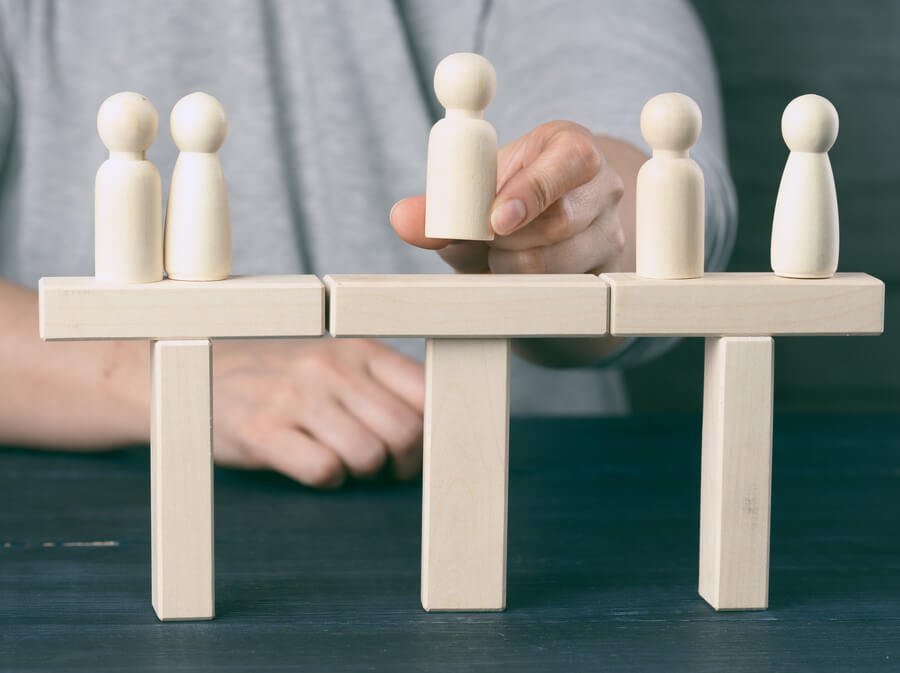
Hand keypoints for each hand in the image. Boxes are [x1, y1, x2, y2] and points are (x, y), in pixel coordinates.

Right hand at [211, 339, 423, 487]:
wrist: (201, 370)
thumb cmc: (284, 374)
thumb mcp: (337, 362)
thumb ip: (383, 385)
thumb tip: (437, 426)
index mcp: (358, 349)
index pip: (425, 393)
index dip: (431, 431)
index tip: (418, 448)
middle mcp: (331, 367)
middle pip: (405, 433)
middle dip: (402, 463)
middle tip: (383, 468)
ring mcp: (296, 397)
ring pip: (369, 456)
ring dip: (363, 474)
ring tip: (345, 464)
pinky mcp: (262, 430)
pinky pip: (324, 471)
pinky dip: (327, 480)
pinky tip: (312, 466)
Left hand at [391, 121, 628, 274]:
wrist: (549, 221)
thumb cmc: (510, 195)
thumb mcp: (479, 189)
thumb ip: (441, 204)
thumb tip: (402, 219)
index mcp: (573, 148)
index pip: (569, 163)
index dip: (531, 192)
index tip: (496, 220)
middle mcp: (604, 188)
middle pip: (561, 223)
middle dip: (508, 239)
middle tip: (483, 238)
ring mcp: (610, 233)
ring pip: (559, 264)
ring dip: (512, 265)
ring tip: (497, 252)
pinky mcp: (605, 272)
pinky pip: (563, 292)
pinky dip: (525, 288)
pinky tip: (513, 273)